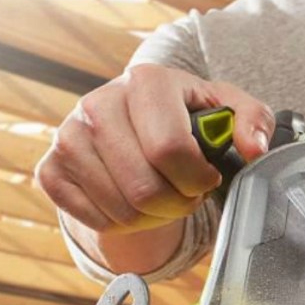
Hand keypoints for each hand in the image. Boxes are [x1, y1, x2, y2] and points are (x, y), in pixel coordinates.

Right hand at [36, 64, 274, 232]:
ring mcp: (68, 135)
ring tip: (161, 196)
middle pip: (144, 189)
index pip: (169, 149)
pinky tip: (131, 202)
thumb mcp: (228, 110)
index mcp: (146, 80)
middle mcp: (98, 102)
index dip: (196, 179)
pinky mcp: (50, 167)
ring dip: (151, 217)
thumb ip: (253, 121)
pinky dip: (120, 224)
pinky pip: (92, 219)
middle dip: (176, 204)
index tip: (205, 178)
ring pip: (120, 211)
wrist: (134, 125)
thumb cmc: (187, 118)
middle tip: (185, 194)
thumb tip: (252, 147)